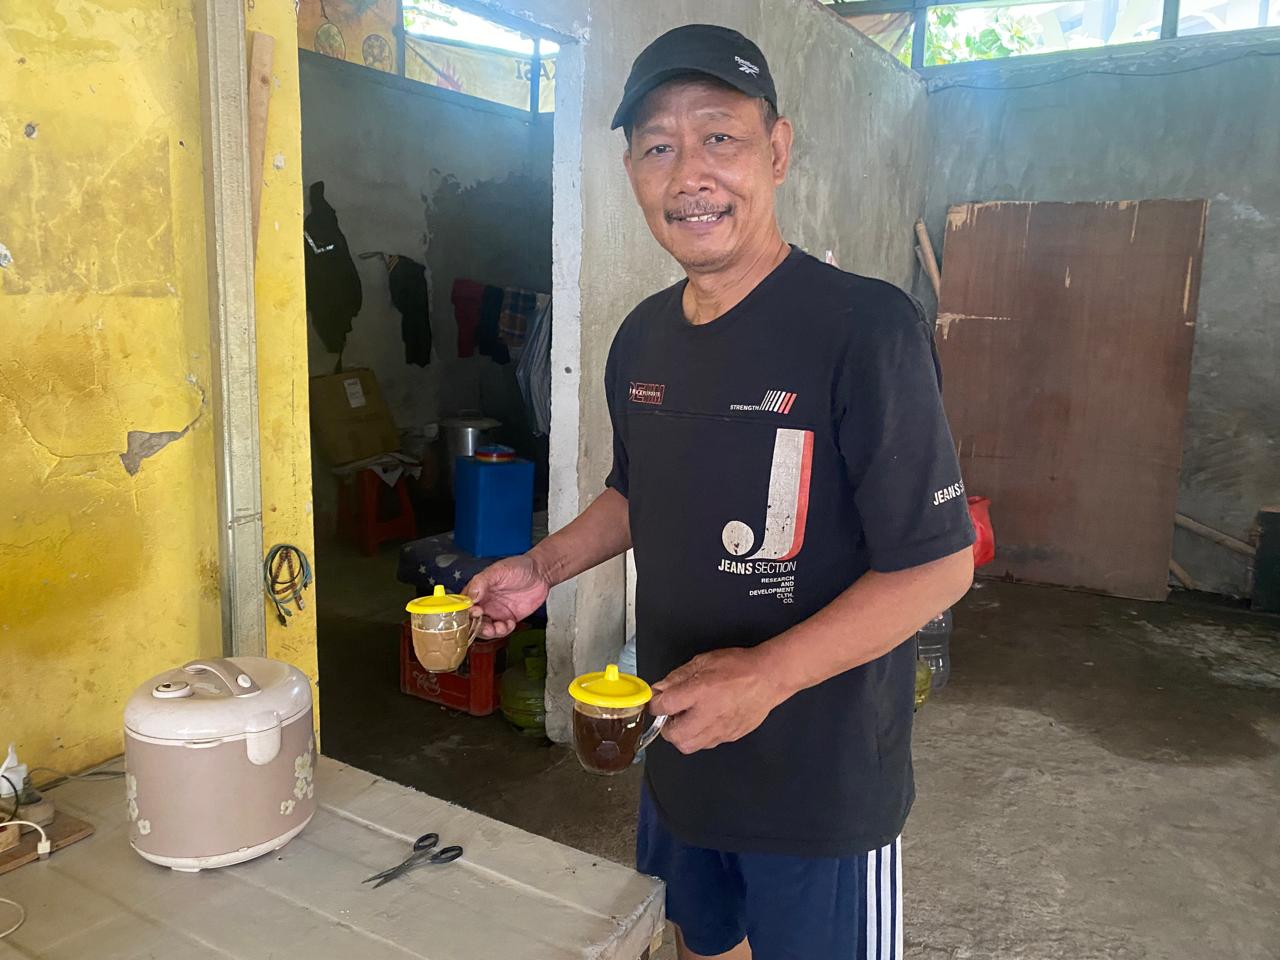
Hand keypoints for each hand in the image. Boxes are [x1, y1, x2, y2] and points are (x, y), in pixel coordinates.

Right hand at [464, 555, 549, 638]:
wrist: (540, 573)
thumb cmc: (518, 567)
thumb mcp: (498, 570)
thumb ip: (482, 582)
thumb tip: (471, 596)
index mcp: (477, 590)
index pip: (464, 605)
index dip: (466, 612)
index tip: (475, 612)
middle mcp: (484, 603)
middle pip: (472, 621)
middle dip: (477, 627)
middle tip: (487, 625)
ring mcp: (496, 612)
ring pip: (485, 629)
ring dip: (490, 632)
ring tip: (499, 627)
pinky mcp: (508, 619)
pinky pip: (501, 631)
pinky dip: (504, 631)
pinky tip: (510, 622)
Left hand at [648, 647, 786, 753]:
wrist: (769, 678)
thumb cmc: (738, 666)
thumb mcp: (703, 661)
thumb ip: (678, 676)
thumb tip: (660, 688)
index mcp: (698, 692)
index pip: (663, 706)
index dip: (655, 702)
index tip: (657, 699)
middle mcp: (707, 715)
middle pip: (672, 735)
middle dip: (667, 726)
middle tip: (673, 713)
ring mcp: (719, 730)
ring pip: (688, 746)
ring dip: (682, 735)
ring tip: (689, 719)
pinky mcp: (729, 737)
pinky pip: (706, 744)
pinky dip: (700, 736)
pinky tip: (705, 721)